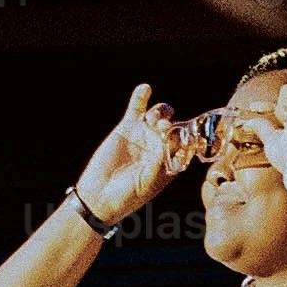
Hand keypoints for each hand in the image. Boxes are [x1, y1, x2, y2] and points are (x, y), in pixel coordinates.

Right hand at [74, 83, 176, 229]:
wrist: (99, 195)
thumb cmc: (127, 196)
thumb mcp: (147, 183)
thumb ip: (158, 162)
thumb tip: (166, 142)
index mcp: (171, 162)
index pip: (186, 144)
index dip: (187, 136)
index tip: (183, 135)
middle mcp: (160, 146)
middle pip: (174, 126)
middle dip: (172, 123)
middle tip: (162, 127)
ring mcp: (144, 135)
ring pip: (159, 115)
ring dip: (160, 112)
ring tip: (151, 121)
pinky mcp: (127, 128)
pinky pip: (137, 108)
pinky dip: (141, 97)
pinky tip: (145, 89)